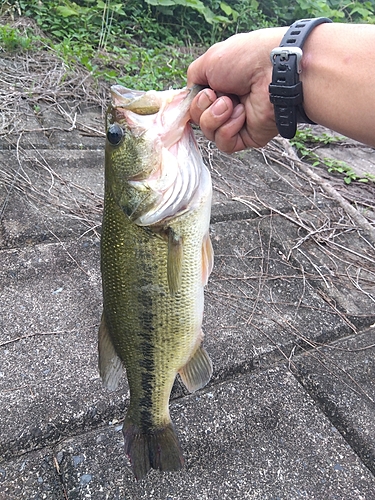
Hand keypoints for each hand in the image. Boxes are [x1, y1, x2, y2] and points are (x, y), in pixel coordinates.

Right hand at [187, 28, 285, 151]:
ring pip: (209, 133)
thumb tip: (191, 94)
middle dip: (202, 108)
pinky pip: (224, 144)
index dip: (193, 103)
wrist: (274, 71)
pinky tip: (240, 114)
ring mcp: (237, 122)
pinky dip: (227, 129)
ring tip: (231, 103)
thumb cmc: (246, 59)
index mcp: (220, 86)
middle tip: (217, 95)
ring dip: (214, 118)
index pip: (195, 103)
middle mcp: (228, 104)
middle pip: (198, 119)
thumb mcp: (209, 61)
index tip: (200, 93)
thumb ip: (193, 77)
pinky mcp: (247, 138)